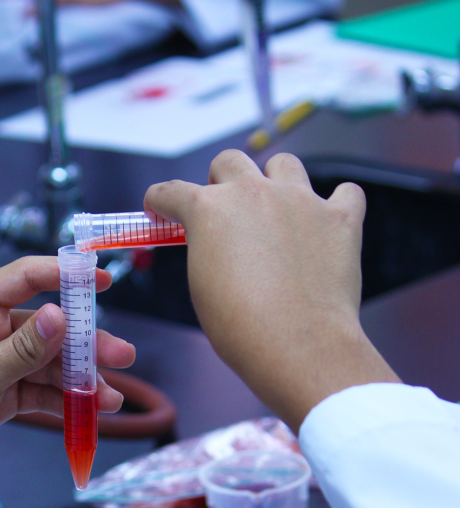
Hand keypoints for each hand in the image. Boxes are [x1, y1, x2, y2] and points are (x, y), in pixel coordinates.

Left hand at [0, 257, 134, 507]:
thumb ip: (21, 350)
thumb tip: (61, 315)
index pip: (22, 279)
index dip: (63, 275)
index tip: (101, 280)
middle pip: (47, 328)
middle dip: (85, 342)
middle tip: (122, 355)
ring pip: (50, 364)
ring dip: (82, 379)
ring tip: (111, 397)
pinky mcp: (1, 399)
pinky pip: (43, 392)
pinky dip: (68, 401)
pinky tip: (92, 409)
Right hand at [144, 150, 399, 431]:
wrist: (297, 345)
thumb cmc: (241, 328)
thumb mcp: (202, 286)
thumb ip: (205, 250)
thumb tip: (216, 245)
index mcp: (209, 210)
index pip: (171, 191)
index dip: (161, 202)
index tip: (162, 210)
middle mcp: (253, 193)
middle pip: (229, 162)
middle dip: (222, 181)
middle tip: (226, 212)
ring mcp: (301, 200)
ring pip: (284, 164)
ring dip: (276, 181)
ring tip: (279, 212)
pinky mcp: (340, 218)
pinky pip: (346, 192)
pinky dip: (337, 204)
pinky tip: (328, 224)